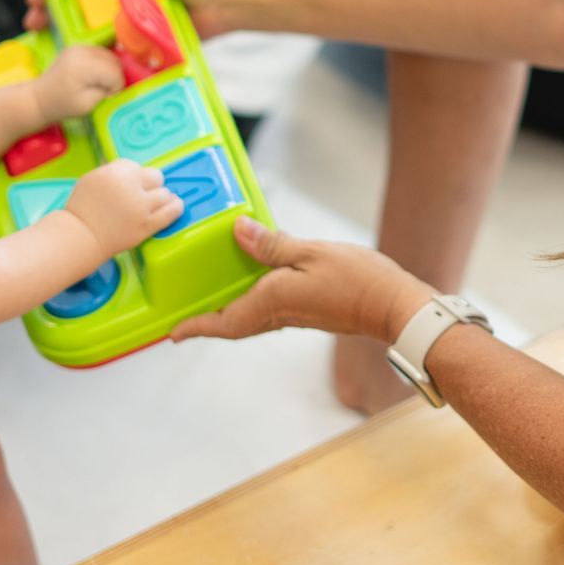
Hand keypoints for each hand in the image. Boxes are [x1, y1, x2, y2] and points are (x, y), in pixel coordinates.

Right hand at [23, 0, 235, 38]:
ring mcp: (135, 16)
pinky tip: (85, 68)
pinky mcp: (148, 38)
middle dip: (54, 14)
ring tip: (50, 50)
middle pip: (82, 4)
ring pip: (96, 28)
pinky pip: (121, 48)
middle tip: (32, 27)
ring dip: (72, 39)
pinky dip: (103, 56)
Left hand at [33, 44, 123, 121]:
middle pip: (115, 63)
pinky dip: (103, 66)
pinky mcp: (80, 47)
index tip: (104, 97)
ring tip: (96, 84)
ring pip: (111, 57)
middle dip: (113, 78)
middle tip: (101, 92)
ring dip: (109, 72)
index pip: (114, 73)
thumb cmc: (62, 104)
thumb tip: (117, 83)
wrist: (40, 97)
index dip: (114, 88)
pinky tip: (93, 76)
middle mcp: (82, 51)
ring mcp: (81, 46)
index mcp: (83, 65)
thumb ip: (106, 92)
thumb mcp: (88, 104)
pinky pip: (102, 54)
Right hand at [64, 159, 182, 253]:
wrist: (82, 236)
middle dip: (150, 184)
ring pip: (165, 193)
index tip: (130, 185)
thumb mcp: (92, 179)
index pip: (135, 165)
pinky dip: (176, 207)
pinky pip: (172, 212)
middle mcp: (129, 187)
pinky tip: (175, 206)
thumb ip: (113, 171)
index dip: (133, 176)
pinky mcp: (147, 225)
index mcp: (114, 173)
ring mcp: (140, 207)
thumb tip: (136, 169)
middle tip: (143, 195)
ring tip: (154, 204)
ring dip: (161, 197)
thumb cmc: (83, 209)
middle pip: (155, 176)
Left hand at [173, 218, 431, 344]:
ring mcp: (293, 314)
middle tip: (182, 311)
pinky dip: (252, 296)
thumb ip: (272, 245)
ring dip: (227, 308)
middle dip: (205, 320)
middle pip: (232, 322)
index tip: (171, 333)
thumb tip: (237, 232)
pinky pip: (268, 307)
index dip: (195, 327)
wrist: (392, 304)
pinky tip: (255, 273)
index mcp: (271, 301)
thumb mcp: (311, 252)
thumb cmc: (356, 280)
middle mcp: (277, 313)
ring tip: (211, 290)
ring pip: (249, 315)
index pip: (223, 322)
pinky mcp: (307, 309)